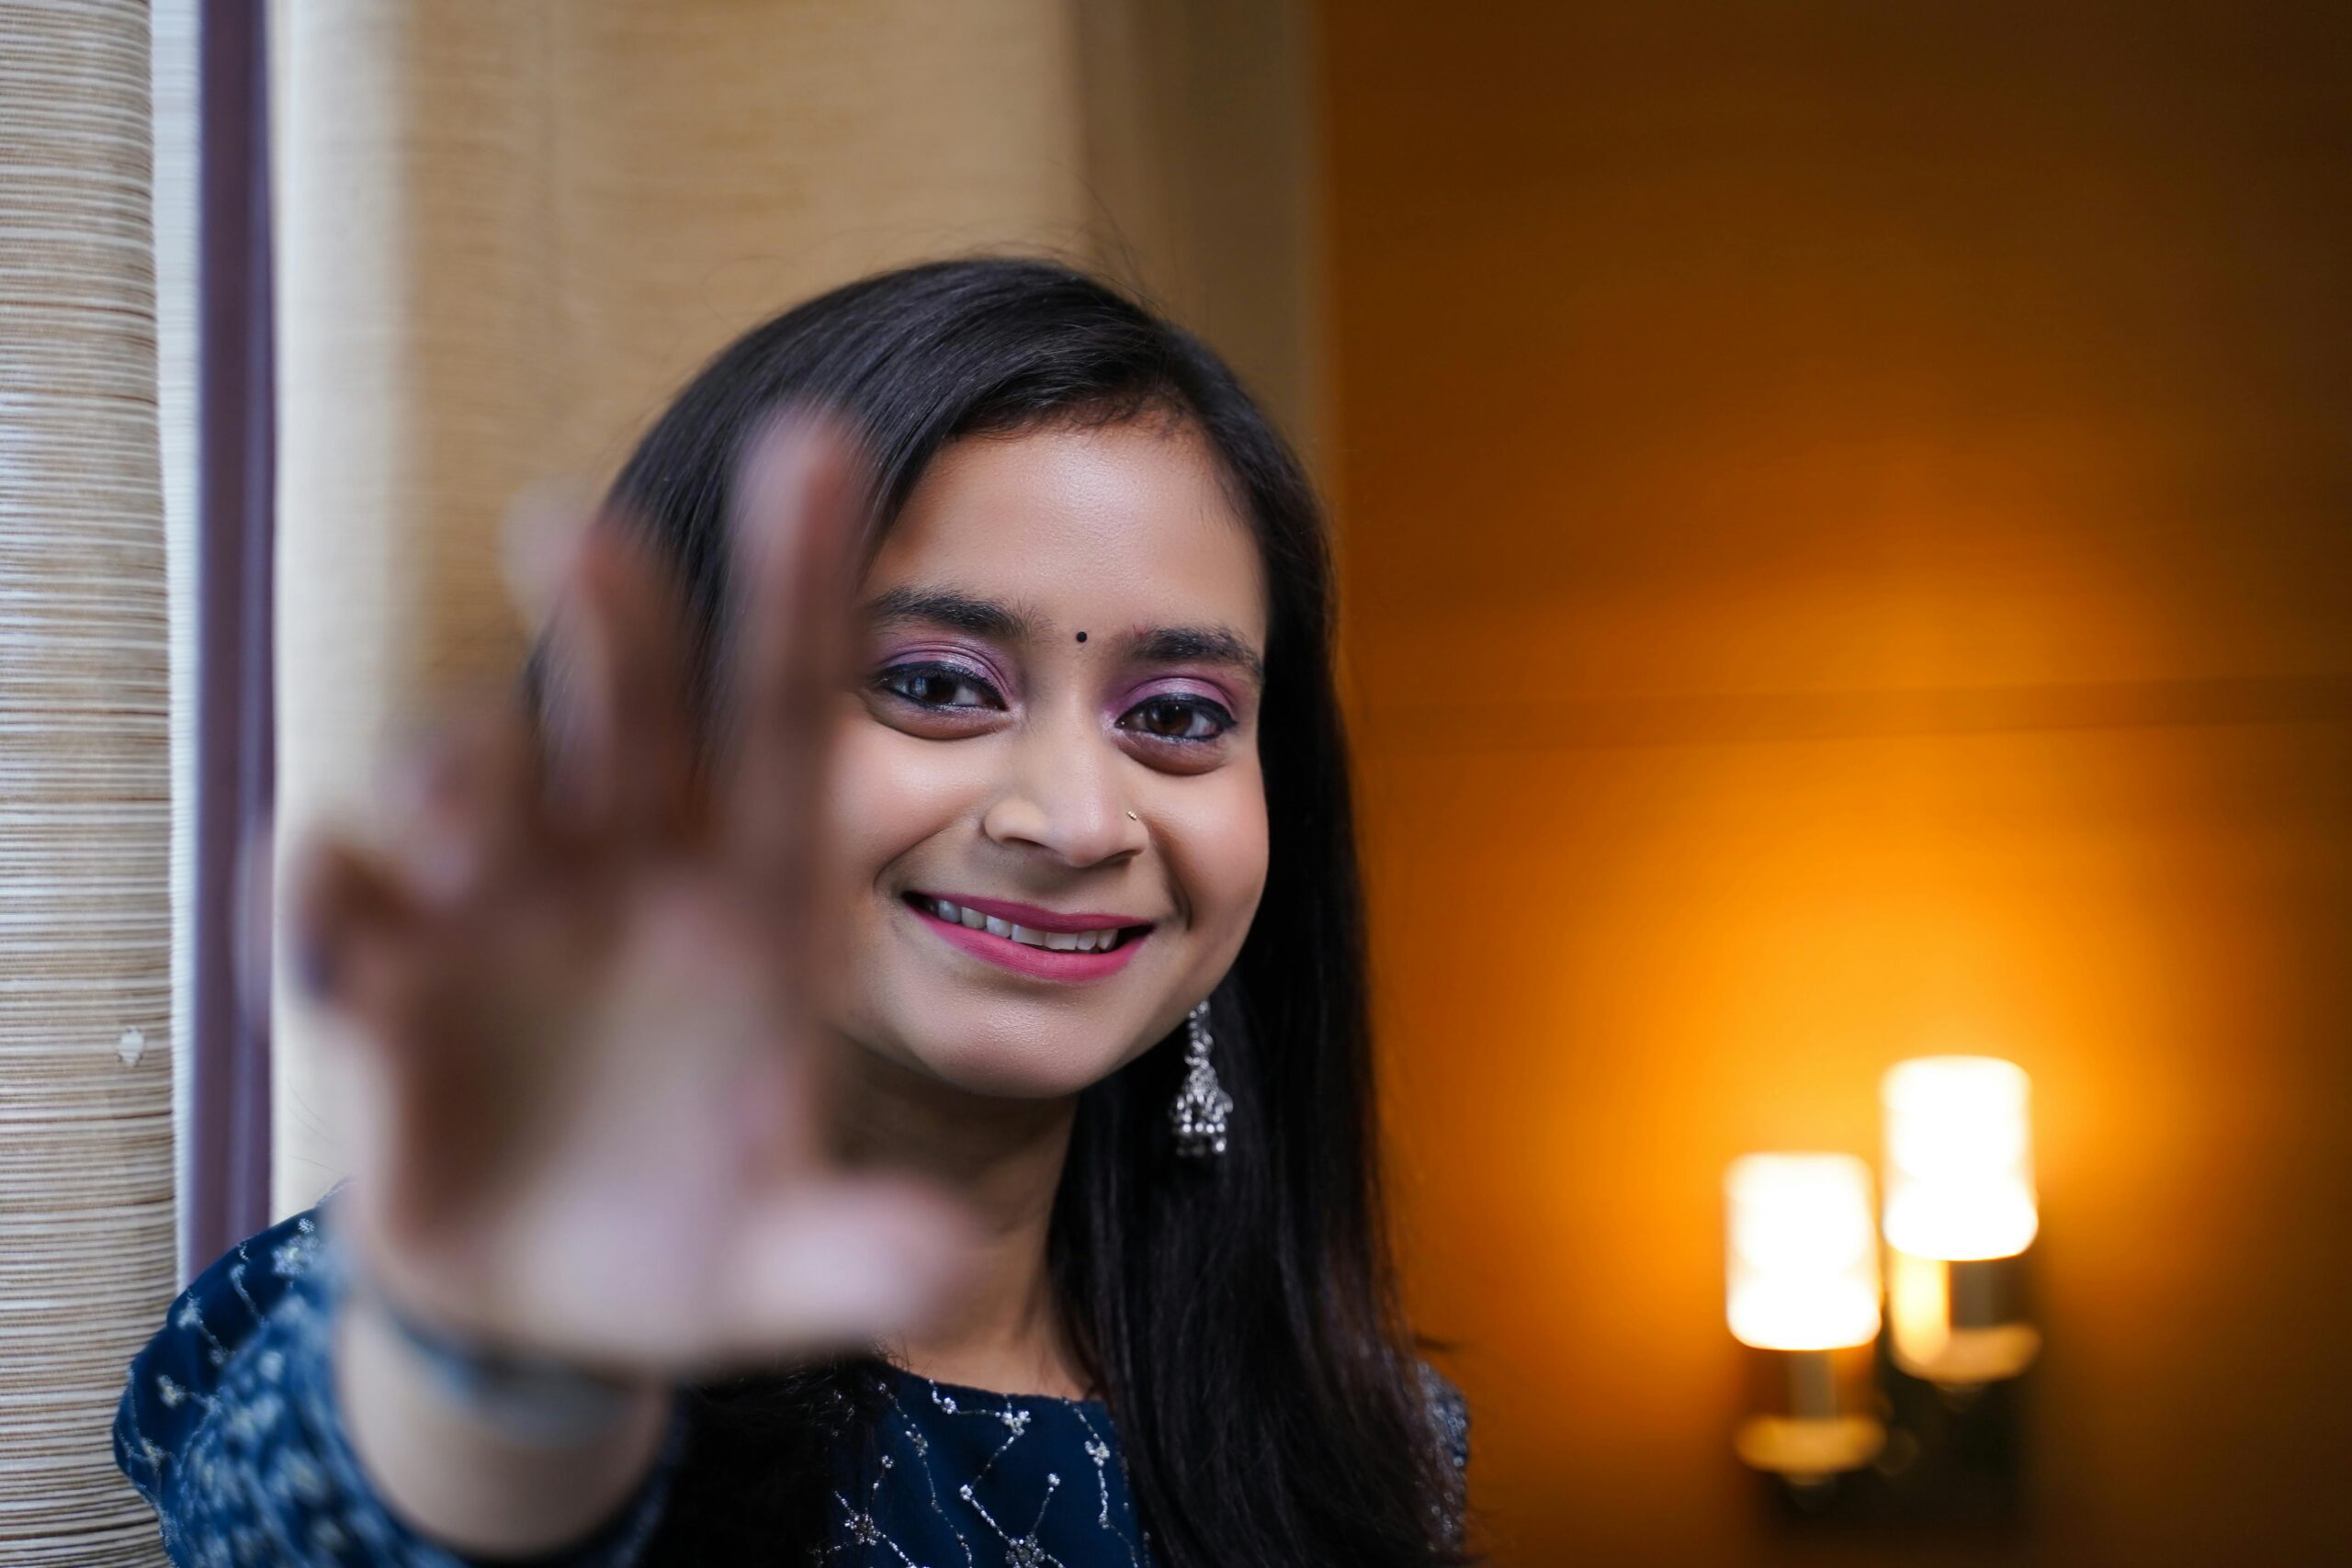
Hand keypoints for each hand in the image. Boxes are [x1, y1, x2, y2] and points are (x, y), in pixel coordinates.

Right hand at [292, 418, 971, 1377]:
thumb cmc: (700, 1239)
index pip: (785, 715)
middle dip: (609, 622)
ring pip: (467, 780)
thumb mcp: (788, 1265)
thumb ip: (859, 1254)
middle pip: (623, 709)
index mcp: (751, 900)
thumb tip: (943, 1270)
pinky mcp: (387, 987)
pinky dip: (328, 898)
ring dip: (459, 773)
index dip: (801, 584)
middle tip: (576, 533)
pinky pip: (342, 905)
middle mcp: (623, 872)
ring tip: (468, 818)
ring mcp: (498, 916)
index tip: (821, 439)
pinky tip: (338, 911)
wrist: (561, 1307)